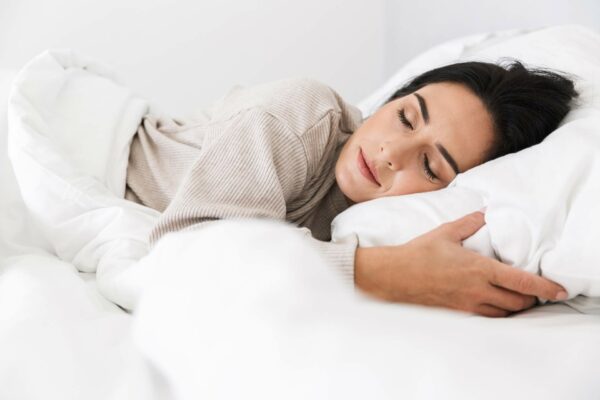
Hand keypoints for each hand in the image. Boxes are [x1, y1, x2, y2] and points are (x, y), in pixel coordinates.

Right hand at [354, 211, 567, 316]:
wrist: (395, 276)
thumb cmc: (419, 253)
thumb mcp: (445, 233)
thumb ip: (469, 223)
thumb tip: (483, 214)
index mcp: (479, 269)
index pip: (522, 282)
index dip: (545, 288)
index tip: (559, 289)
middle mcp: (478, 290)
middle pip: (518, 303)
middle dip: (531, 299)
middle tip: (534, 291)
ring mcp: (468, 304)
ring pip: (504, 313)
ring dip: (515, 307)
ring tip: (517, 297)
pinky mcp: (458, 312)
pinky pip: (487, 316)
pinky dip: (497, 312)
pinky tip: (494, 303)